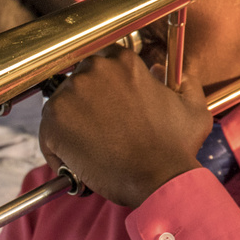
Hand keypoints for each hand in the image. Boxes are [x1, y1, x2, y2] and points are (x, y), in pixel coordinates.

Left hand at [39, 45, 212, 207]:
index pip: (100, 66)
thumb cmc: (175, 148)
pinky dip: (58, 151)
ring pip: (60, 109)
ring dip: (70, 129)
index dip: (101, 90)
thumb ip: (184, 82)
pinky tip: (78, 164)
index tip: (104, 108)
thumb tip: (170, 72)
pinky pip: (47, 135)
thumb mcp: (192, 107)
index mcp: (123, 62)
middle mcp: (94, 70)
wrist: (158, 177)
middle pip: (76, 85)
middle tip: (98, 133)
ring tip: (91, 152)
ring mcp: (71, 93)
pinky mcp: (54, 120)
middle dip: (84, 107)